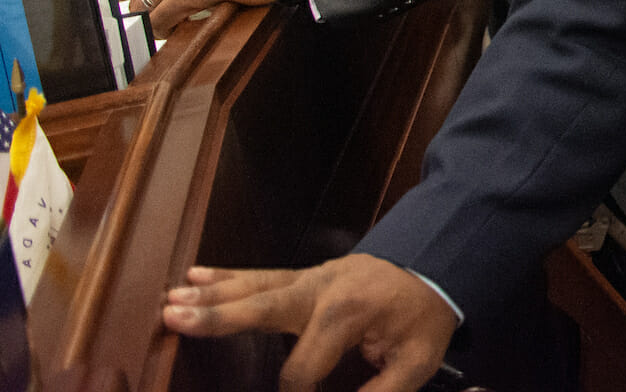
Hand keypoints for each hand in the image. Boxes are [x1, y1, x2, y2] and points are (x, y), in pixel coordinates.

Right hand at [163, 255, 457, 388]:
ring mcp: (311, 278)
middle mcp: (321, 289)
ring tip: (171, 299)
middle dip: (218, 316)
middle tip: (173, 317)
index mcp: (346, 313)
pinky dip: (228, 275)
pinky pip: (262, 276)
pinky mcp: (306, 277)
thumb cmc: (425, 314)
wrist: (440, 262)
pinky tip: (195, 274)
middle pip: (263, 306)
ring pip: (255, 286)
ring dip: (212, 294)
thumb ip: (383, 391)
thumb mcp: (418, 358)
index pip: (302, 368)